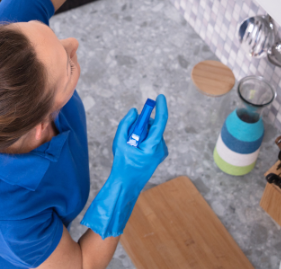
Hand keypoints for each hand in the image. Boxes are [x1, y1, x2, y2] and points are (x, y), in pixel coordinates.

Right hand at [81, 94, 168, 237]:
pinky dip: (142, 138)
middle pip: (153, 126)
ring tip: (130, 144)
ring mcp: (161, 152)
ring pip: (152, 132)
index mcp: (153, 145)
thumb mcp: (119, 142)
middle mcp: (161, 148)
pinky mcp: (158, 154)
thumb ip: (126, 124)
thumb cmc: (123, 164)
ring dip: (141, 132)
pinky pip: (152, 139)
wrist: (127, 184)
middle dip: (142, 123)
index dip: (161, 108)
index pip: (161, 122)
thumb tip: (135, 112)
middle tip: (129, 131)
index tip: (160, 97)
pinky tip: (134, 148)